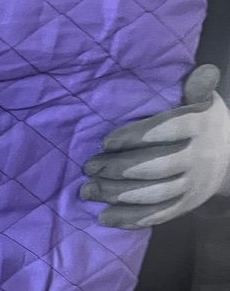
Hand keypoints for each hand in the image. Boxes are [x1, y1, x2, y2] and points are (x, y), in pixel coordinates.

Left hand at [83, 65, 229, 229]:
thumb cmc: (202, 123)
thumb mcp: (203, 101)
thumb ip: (197, 88)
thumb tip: (202, 71)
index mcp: (201, 125)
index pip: (171, 130)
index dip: (137, 136)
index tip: (106, 142)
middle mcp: (199, 157)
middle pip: (158, 167)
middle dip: (119, 168)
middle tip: (89, 167)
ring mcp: (193, 185)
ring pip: (155, 194)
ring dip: (118, 194)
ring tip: (87, 190)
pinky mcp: (184, 206)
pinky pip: (157, 216)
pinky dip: (129, 219)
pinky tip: (104, 216)